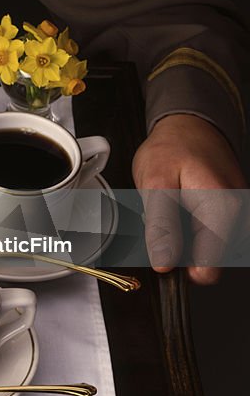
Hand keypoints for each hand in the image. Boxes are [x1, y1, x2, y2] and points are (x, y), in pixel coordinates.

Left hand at [133, 113, 246, 284]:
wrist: (189, 127)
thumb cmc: (172, 149)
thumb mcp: (155, 184)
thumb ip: (161, 226)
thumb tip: (165, 262)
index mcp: (223, 212)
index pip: (208, 269)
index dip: (179, 268)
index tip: (161, 257)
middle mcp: (239, 218)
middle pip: (210, 262)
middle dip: (181, 249)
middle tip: (163, 221)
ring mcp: (239, 218)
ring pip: (210, 250)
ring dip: (186, 240)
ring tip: (173, 211)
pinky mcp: (234, 216)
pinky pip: (212, 236)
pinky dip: (192, 230)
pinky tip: (183, 211)